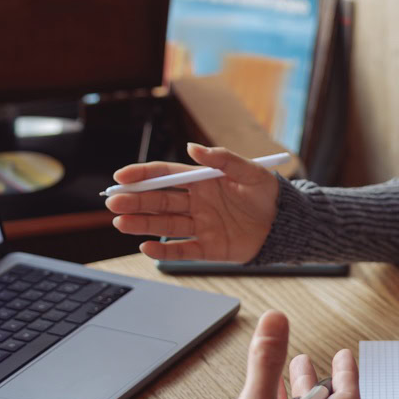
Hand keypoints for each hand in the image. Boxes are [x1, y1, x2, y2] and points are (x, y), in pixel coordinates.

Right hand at [107, 142, 280, 263]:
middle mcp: (196, 203)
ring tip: (119, 222)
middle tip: (113, 201)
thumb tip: (193, 148)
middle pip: (159, 201)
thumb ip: (223, 160)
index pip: (166, 176)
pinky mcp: (208, 248)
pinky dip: (163, 250)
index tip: (122, 177)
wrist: (286, 225)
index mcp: (202, 181)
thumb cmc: (269, 194)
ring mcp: (200, 226)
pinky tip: (145, 247)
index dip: (143, 175)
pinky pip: (181, 249)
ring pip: (164, 224)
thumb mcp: (251, 172)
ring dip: (141, 223)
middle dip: (135, 200)